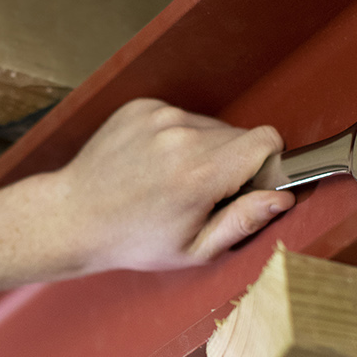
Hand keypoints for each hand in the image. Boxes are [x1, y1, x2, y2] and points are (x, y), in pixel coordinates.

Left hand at [45, 99, 293, 273]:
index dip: (267, 163)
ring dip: (205, 150)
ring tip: (172, 181)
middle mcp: (181, 136)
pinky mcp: (142, 106)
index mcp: (200, 173)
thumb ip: (244, 221)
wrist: (73, 216)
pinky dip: (177, 138)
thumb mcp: (194, 250)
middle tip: (203, 194)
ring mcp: (158, 116)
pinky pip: (181, 116)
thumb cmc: (133, 240)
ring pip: (211, 126)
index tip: (249, 185)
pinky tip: (154, 165)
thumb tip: (282, 198)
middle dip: (233, 163)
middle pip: (240, 135)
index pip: (266, 141)